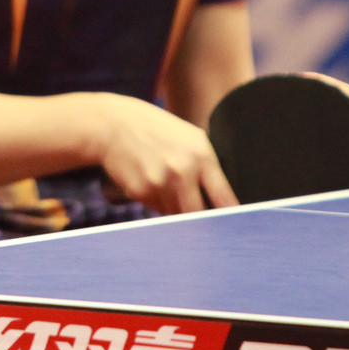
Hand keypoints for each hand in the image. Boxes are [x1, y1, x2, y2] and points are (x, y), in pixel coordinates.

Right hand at [92, 93, 237, 214]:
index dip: (231, 216)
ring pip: (176, 213)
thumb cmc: (156, 129)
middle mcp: (182, 170)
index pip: (223, 198)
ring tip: (165, 182)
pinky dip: (156, 201)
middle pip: (199, 213)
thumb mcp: (189, 137)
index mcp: (201, 155)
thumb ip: (207, 164)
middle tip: (197, 211)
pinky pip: (156, 208)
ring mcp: (160, 183)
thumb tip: (223, 200)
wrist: (113, 124)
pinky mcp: (140, 191)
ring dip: (175, 207)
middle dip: (199, 216)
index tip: (235, 225)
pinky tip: (149, 180)